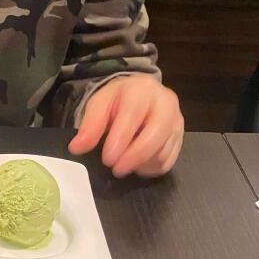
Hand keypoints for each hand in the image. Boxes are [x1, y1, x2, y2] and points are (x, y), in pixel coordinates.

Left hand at [68, 75, 183, 177]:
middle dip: (133, 157)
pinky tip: (136, 164)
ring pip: (163, 151)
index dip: (120, 140)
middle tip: (115, 169)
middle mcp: (166, 103)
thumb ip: (90, 125)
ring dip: (141, 164)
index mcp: (142, 89)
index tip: (107, 159)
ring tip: (122, 163)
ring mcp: (177, 121)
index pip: (133, 116)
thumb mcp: (99, 104)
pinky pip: (169, 161)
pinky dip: (151, 168)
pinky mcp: (181, 138)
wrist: (141, 94)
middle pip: (155, 135)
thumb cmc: (119, 100)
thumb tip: (77, 148)